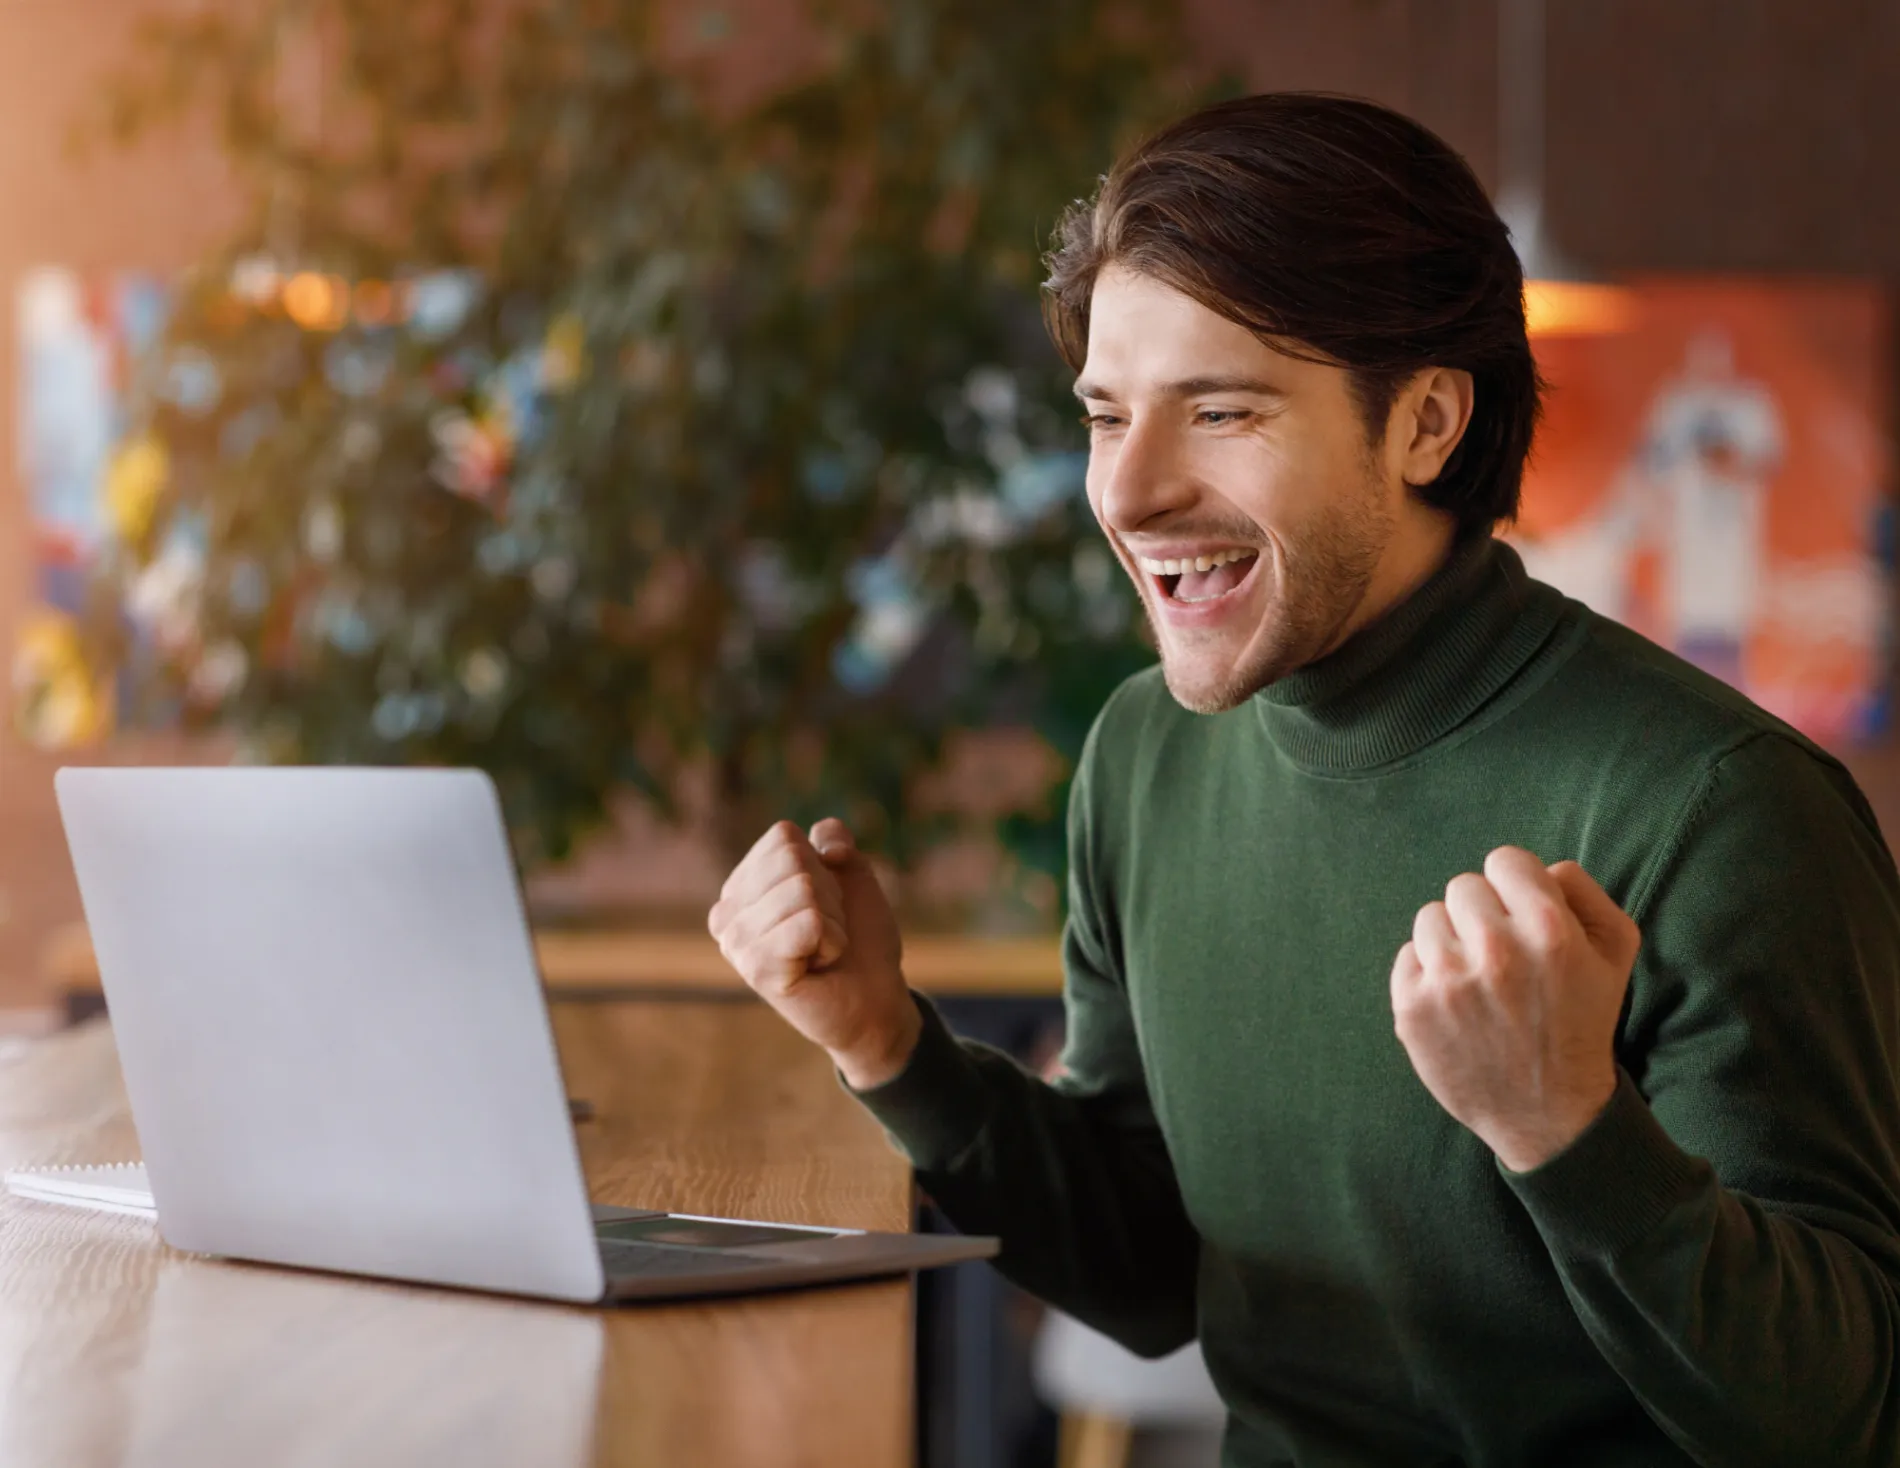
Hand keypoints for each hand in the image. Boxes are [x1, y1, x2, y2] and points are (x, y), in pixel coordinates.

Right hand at [708, 818, 919, 1089]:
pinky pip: (809, 922)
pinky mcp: (756, 969)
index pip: (783, 837)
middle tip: (825, 930)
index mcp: (741, 885)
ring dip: (832, 919)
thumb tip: (823, 843)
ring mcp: (736, 942)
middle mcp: (727, 912)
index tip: (825, 903)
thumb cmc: (859, 938)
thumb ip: (833, 838)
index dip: (822, 865)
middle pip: (792, 859)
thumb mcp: (850, 873)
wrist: (875, 999)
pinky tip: (819, 964)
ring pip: (802, 889)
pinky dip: (832, 940)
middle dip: (828, 893)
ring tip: (822, 949)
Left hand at [1390, 847, 1641, 1172]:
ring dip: (1453, 943)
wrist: (1548, 1112)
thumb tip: (1540, 868)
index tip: (1522, 917)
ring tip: (1480, 982)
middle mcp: (1496, 950)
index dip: (1516, 886)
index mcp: (1549, 929)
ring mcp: (1448, 981)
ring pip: (1430, 917)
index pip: (1505, 860)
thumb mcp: (1615, 953)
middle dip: (1484, 916)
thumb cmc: (1582, 1023)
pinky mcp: (1412, 1007)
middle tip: (1504, 957)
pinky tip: (1457, 1003)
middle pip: (1464, 886)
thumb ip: (1583, 892)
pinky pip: (1407, 956)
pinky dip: (1427, 974)